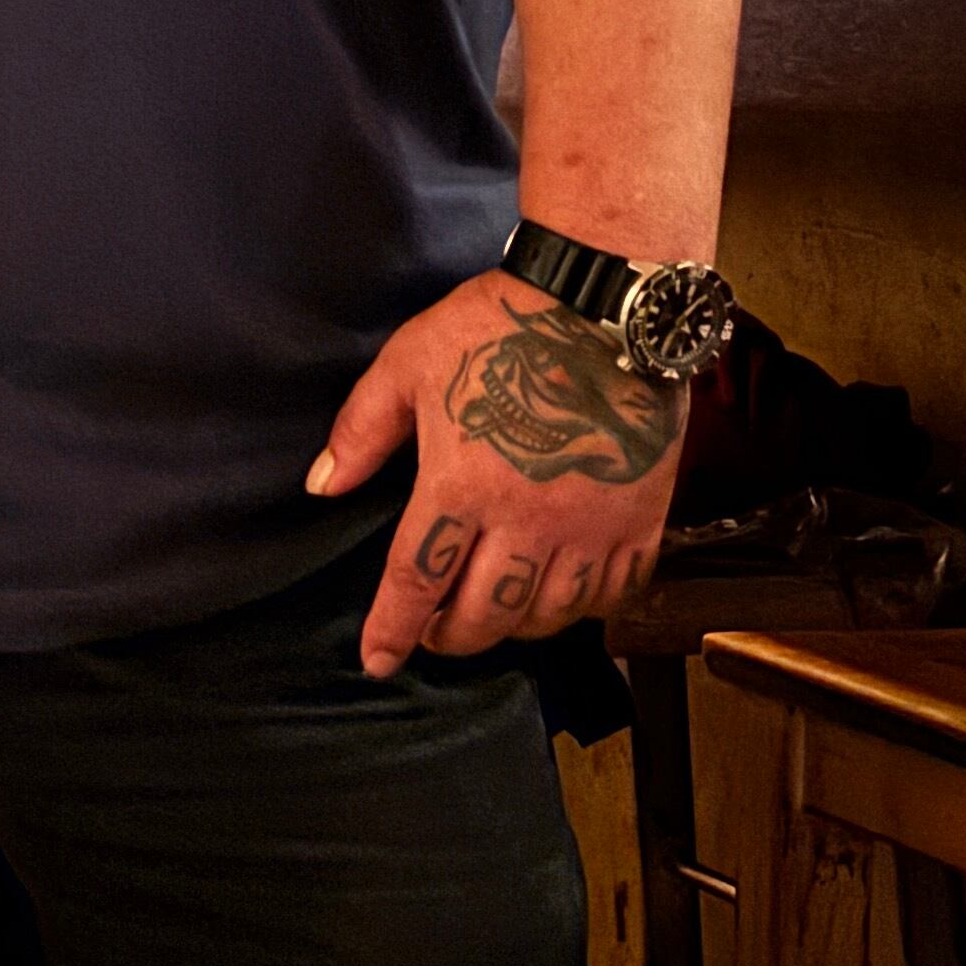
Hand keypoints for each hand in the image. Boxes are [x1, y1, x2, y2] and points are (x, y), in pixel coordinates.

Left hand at [312, 269, 685, 679]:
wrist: (604, 304)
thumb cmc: (498, 328)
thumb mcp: (407, 364)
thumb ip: (362, 431)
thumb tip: (324, 485)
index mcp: (461, 485)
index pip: (416, 581)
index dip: (392, 629)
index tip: (378, 661)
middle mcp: (527, 519)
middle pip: (484, 615)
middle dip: (452, 637)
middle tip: (436, 633)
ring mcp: (590, 525)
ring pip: (549, 616)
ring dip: (514, 628)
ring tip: (495, 613)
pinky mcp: (641, 518)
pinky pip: (613, 594)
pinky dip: (583, 609)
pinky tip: (563, 595)